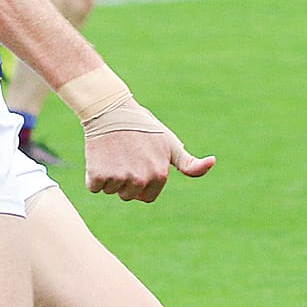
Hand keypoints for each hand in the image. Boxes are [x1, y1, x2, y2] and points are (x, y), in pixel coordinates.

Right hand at [81, 97, 214, 201]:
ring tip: (113, 154)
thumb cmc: (143, 127)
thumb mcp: (169, 144)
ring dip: (108, 176)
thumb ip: (190, 163)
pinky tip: (99, 156)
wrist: (111, 109)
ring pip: (111, 191)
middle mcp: (140, 179)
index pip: (146, 196)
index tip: (138, 161)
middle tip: (124, 155)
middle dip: (124, 179)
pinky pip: (94, 187)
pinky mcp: (98, 174)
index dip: (140, 181)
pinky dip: (92, 175)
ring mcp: (120, 177)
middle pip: (128, 195)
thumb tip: (213, 162)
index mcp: (159, 174)